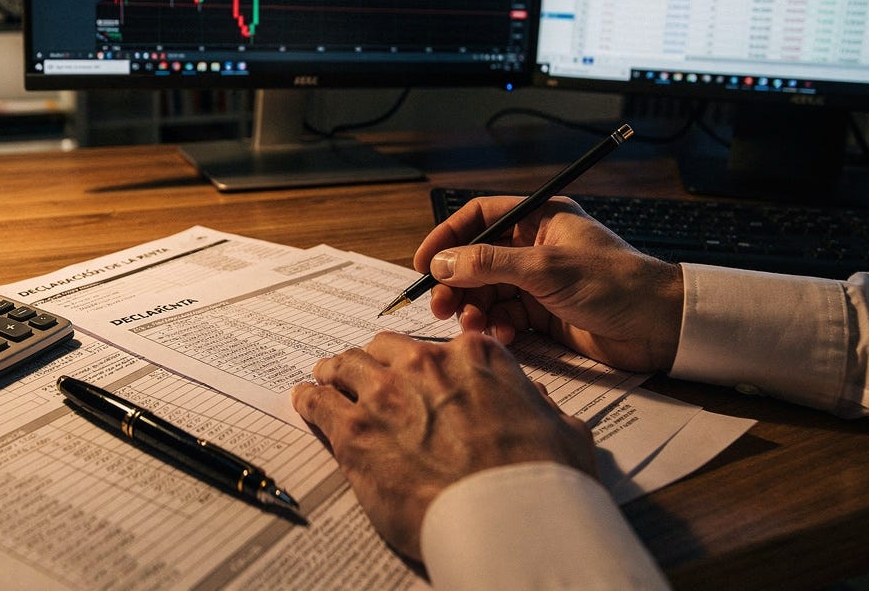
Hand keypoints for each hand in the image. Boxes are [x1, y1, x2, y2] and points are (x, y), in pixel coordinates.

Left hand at [291, 331, 595, 561]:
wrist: (510, 522)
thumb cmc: (542, 483)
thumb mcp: (563, 433)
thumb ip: (541, 410)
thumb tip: (539, 405)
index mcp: (477, 358)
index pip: (439, 345)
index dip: (424, 361)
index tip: (418, 371)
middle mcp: (427, 365)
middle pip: (385, 349)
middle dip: (375, 362)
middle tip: (365, 375)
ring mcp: (386, 394)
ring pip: (345, 366)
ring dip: (336, 373)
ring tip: (326, 380)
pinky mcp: (355, 431)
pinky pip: (318, 402)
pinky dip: (310, 400)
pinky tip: (306, 402)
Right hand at [417, 196, 682, 372]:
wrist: (661, 327)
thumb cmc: (615, 284)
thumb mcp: (546, 268)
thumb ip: (489, 264)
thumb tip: (441, 263)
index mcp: (540, 218)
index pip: (480, 217)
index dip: (448, 237)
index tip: (424, 263)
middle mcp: (536, 247)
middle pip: (478, 259)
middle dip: (457, 282)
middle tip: (440, 305)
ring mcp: (541, 281)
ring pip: (489, 291)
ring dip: (475, 308)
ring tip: (472, 325)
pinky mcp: (547, 314)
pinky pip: (507, 316)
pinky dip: (498, 326)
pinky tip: (504, 335)